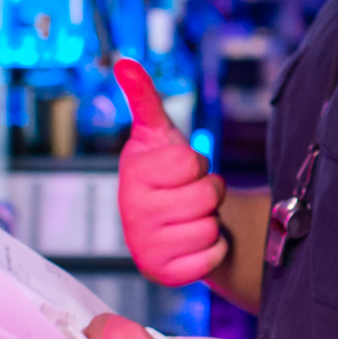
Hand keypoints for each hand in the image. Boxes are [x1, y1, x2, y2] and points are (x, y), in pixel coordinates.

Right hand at [113, 58, 228, 285]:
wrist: (172, 222)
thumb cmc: (166, 173)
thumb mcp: (158, 133)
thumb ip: (144, 98)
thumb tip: (124, 63)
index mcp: (132, 175)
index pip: (191, 162)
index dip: (196, 163)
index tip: (181, 169)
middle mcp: (131, 214)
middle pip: (207, 196)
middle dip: (209, 191)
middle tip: (190, 194)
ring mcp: (145, 248)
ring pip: (211, 227)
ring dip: (210, 220)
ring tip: (190, 217)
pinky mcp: (164, 275)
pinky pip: (212, 255)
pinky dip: (213, 248)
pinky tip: (194, 242)